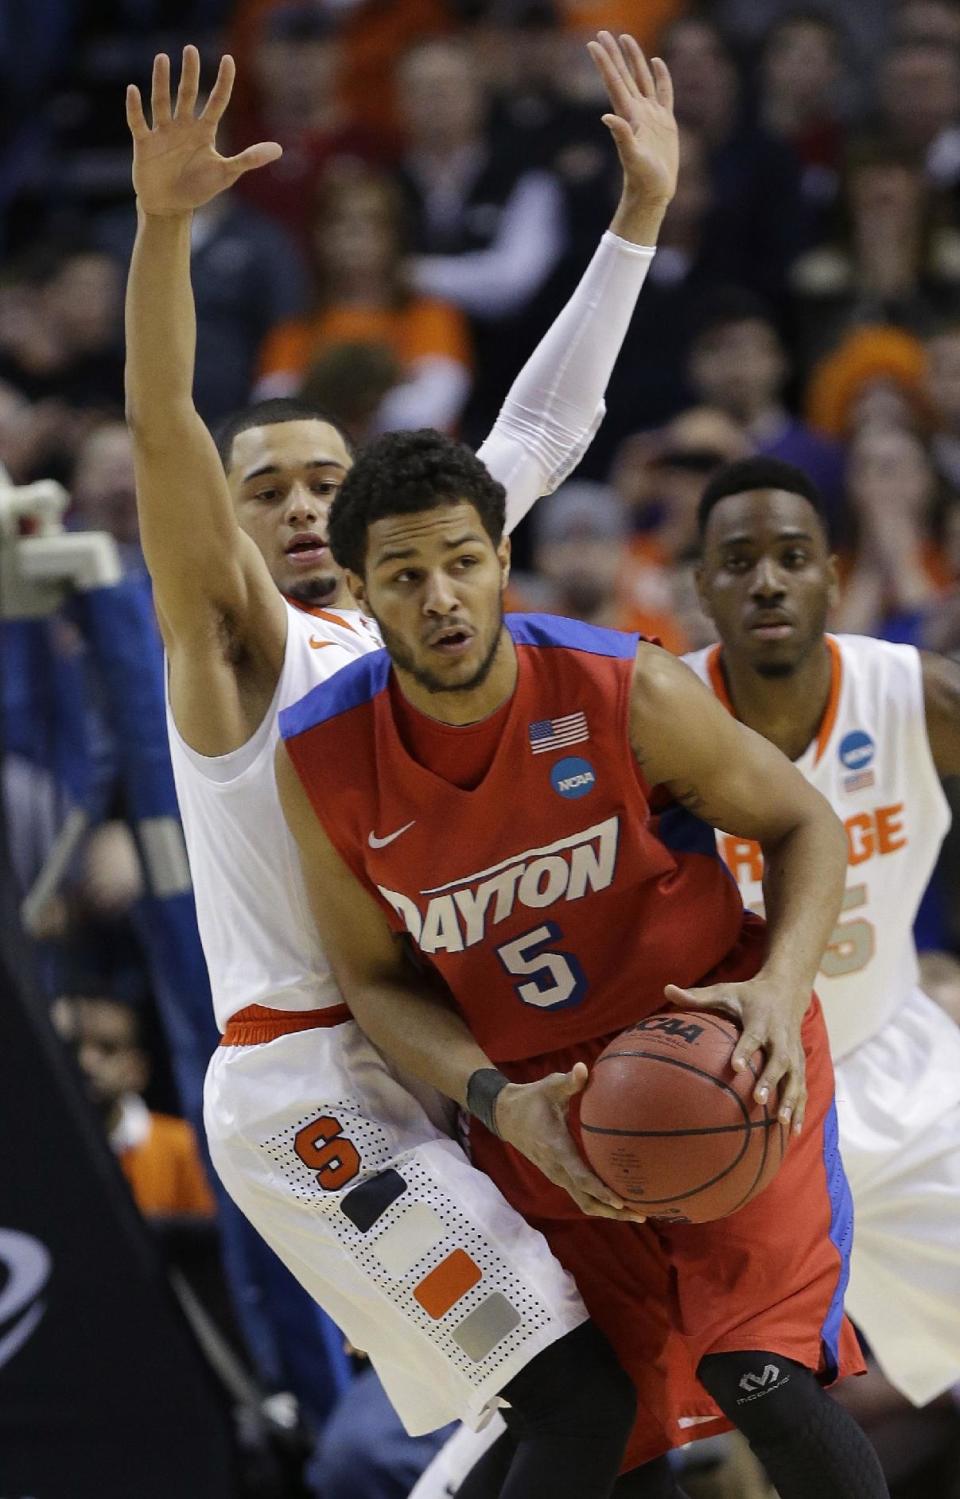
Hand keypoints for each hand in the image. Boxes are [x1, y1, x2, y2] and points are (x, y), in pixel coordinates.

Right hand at [126, 46, 280, 216]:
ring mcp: (163, 132)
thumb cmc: (198, 189)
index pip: (217, 101)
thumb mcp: (226, 174)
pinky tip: (133, 90)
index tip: (229, 59)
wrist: (170, 207)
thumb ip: (249, 159)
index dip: (224, 82)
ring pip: (162, 101)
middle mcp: (184, 126)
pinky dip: (134, 108)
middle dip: (189, 73)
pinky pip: (138, 121)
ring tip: (162, 57)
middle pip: (187, 93)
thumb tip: (279, 150)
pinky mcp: (145, 143)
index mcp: (204, 131)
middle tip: (190, 49)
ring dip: (161, 81)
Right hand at [495, 1063, 645, 1221]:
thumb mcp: (549, 1086)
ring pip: (584, 1202)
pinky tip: (621, 1197)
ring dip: (608, 1211)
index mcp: (556, 1148)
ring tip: (638, 1212)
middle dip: (612, 1210)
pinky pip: (581, 1194)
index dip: (599, 1190)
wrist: (506, 1116)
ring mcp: (558, 1175)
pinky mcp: (560, 1175)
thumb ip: (568, 1081)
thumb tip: (583, 1068)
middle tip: (641, 1214)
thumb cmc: (532, 1099)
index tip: (620, 1200)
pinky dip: (600, 1201)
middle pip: (586, 1200)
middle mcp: (557, 1168)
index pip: (580, 1175)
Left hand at [587, 32, 677, 209]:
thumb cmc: (642, 178)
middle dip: (614, 54)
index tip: (593, 44)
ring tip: (626, 38)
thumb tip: (607, 116)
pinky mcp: (666, 122)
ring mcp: (652, 115)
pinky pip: (664, 92)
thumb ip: (621, 136)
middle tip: (603, 32)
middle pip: (624, 75)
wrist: (654, 191)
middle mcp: (637, 111)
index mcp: (629, 115)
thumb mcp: (632, 157)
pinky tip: (657, 62)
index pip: (614, 82)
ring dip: (634, 59)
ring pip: (642, 78)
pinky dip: (661, 76)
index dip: (604, 63)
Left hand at [664, 978, 808, 1132]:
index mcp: (760, 1020)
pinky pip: (802, 1087)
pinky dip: (800, 1107)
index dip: (744, 1050)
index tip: (734, 1066)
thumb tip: (666, 990)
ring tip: (781, 1122)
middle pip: (778, 1060)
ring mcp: (793, 1052)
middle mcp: (780, 1037)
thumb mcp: (724, 991)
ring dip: (790, 1099)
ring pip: (795, 1077)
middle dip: (770, 1080)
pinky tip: (793, 1130)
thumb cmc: (748, 995)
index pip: (752, 1037)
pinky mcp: (800, 1063)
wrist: (786, 991)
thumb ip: (697, 996)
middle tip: (758, 1099)